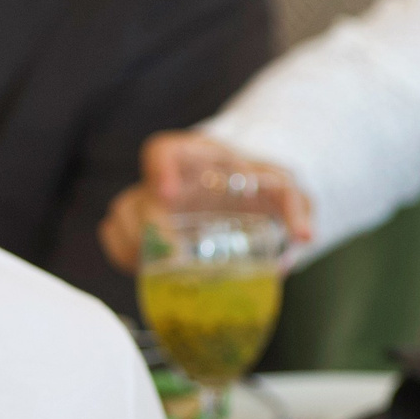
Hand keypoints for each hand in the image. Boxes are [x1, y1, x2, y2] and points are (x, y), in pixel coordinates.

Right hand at [97, 131, 315, 272]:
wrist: (244, 192)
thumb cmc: (258, 185)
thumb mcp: (282, 188)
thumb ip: (296, 206)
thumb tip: (304, 237)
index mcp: (196, 158)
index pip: (163, 150)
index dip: (159, 168)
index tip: (167, 194)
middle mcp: (167, 179)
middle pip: (139, 196)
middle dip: (149, 228)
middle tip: (172, 256)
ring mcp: (150, 202)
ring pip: (122, 216)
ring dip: (135, 245)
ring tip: (162, 267)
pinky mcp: (142, 226)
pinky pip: (115, 236)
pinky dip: (123, 253)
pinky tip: (146, 268)